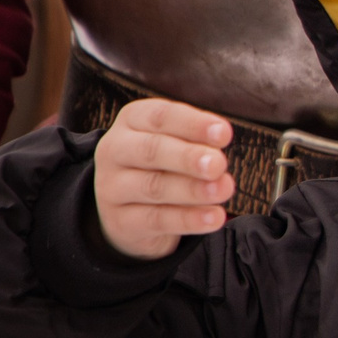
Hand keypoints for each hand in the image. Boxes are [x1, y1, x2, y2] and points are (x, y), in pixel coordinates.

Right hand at [94, 99, 233, 259]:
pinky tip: (213, 218)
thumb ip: (198, 139)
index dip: (193, 124)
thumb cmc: (164, 162)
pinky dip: (188, 219)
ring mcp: (113, 187)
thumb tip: (221, 137)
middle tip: (218, 165)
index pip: (160, 116)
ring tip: (222, 190)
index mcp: (132, 120)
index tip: (224, 134)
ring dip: (192, 189)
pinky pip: (156, 219)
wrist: (129, 206)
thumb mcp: (177, 140)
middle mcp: (116, 150)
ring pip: (154, 186)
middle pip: (151, 150)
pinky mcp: (120, 221)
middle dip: (188, 157)